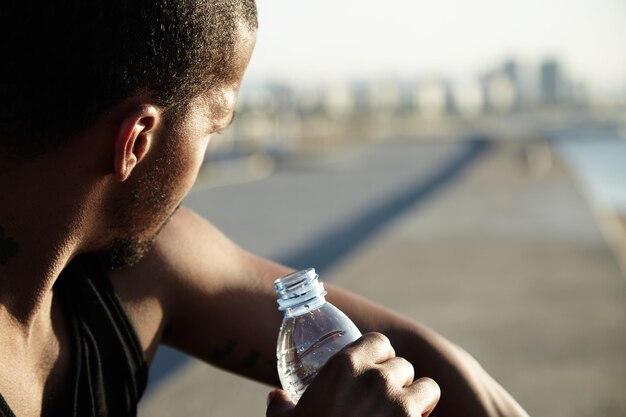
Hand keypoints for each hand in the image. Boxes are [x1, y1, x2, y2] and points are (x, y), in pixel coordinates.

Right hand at [266, 332, 439, 416]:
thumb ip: (281, 407)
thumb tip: (276, 397)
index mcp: (345, 366)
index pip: (379, 342)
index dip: (380, 355)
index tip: (376, 369)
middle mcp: (377, 378)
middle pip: (403, 366)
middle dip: (399, 381)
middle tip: (387, 400)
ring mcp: (400, 404)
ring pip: (428, 388)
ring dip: (420, 399)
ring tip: (408, 414)